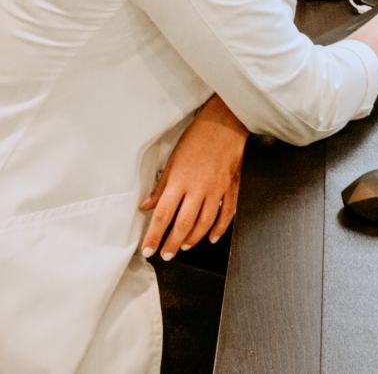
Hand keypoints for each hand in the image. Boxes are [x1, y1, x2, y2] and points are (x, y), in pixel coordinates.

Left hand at [140, 93, 248, 260]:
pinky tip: (211, 237)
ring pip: (204, 223)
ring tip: (184, 247)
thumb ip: (161, 187)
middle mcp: (198, 189)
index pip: (163, 215)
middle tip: (165, 255)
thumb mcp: (173, 160)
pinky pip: (226, 214)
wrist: (224, 124)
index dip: (154, 236)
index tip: (148, 249)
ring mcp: (216, 190)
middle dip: (172, 244)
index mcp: (180, 181)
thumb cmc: (197, 138)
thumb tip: (147, 206)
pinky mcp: (230, 188)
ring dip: (193, 239)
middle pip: (183, 224)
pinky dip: (219, 229)